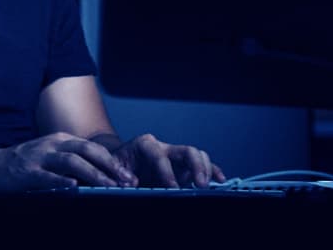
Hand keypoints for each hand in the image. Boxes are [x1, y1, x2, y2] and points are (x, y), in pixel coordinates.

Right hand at [0, 132, 137, 190]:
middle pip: (86, 150)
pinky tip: (74, 188)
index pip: (92, 147)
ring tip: (109, 187)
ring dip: (93, 174)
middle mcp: (51, 145)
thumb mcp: (49, 154)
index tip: (129, 176)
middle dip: (109, 166)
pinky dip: (62, 181)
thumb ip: (72, 159)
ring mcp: (38, 157)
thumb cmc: (25, 163)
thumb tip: (102, 173)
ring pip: (71, 161)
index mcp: (59, 140)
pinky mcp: (26, 172)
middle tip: (126, 181)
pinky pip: (47, 176)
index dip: (112, 161)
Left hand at [108, 133, 225, 187]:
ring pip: (197, 155)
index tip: (172, 187)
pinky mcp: (183, 167)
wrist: (118, 165)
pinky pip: (202, 166)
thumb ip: (121, 175)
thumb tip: (131, 183)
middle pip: (185, 150)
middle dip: (195, 166)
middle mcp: (163, 148)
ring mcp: (175, 157)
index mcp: (144, 145)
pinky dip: (212, 171)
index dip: (166, 171)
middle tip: (199, 185)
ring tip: (205, 185)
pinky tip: (220, 180)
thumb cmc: (116, 166)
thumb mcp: (113, 169)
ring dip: (205, 169)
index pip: (158, 155)